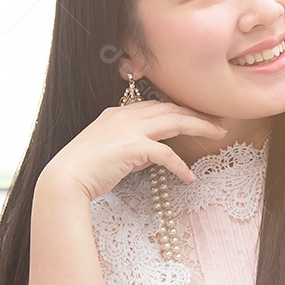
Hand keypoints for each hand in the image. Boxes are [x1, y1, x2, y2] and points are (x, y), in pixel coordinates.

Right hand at [39, 101, 227, 201]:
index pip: (156, 106)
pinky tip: (189, 176)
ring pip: (175, 121)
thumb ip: (131, 148)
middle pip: (170, 108)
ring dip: (200, 126)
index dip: (179, 109)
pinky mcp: (134, 147)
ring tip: (218, 134)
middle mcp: (125, 115)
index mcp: (118, 114)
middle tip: (218, 121)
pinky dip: (180, 165)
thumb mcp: (108, 152)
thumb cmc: (83, 171)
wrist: (65, 179)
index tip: (196, 116)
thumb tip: (151, 155)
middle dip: (197, 113)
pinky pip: (166, 153)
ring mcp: (130, 129)